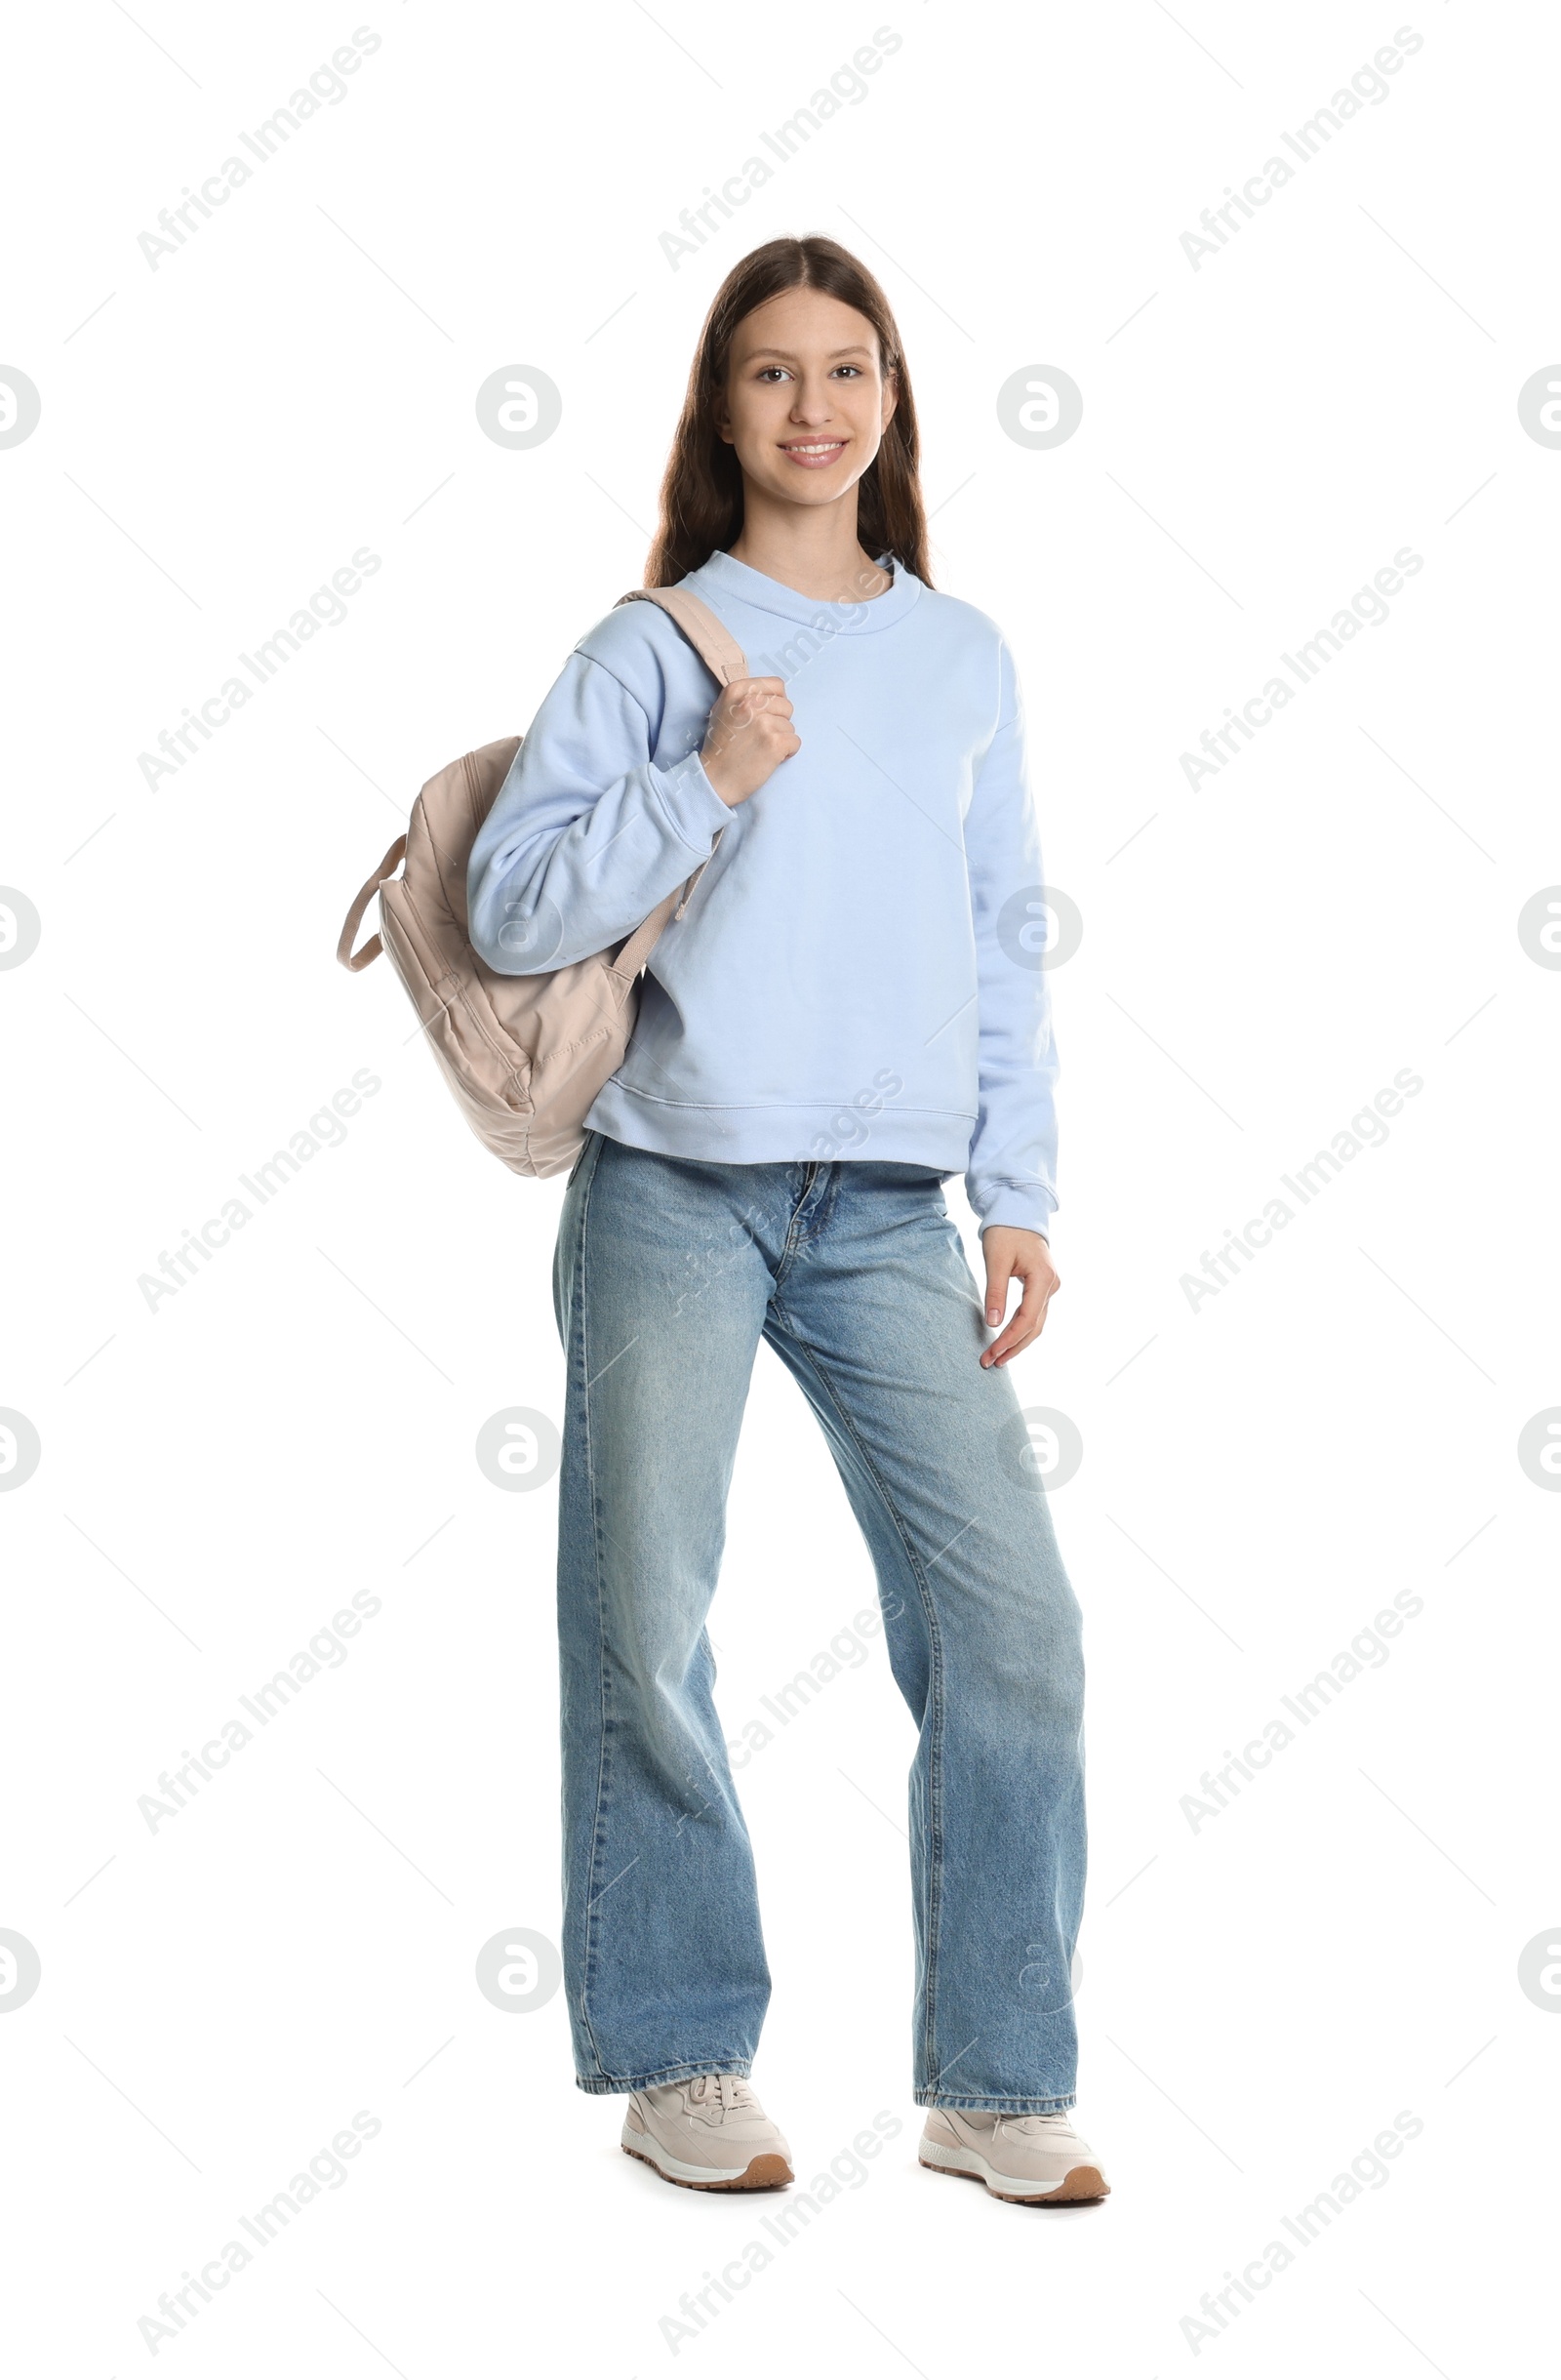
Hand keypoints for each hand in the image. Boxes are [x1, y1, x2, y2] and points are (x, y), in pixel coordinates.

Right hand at [700, 676, 799, 805]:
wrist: (714, 780)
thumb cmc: (719, 749)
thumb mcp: (723, 711)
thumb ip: (745, 698)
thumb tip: (770, 695)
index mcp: (737, 691)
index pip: (776, 685)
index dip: (776, 702)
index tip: (767, 715)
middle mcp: (750, 703)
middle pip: (786, 705)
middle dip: (779, 722)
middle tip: (761, 737)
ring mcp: (763, 722)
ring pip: (791, 726)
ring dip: (781, 739)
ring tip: (761, 749)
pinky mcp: (774, 742)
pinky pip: (795, 742)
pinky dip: (787, 753)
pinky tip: (769, 758)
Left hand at [979, 1228, 1058, 1366]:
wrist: (1018, 1212)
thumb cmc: (1005, 1232)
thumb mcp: (995, 1260)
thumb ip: (995, 1292)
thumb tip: (994, 1324)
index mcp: (1043, 1278)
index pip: (1027, 1319)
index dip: (1009, 1340)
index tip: (992, 1353)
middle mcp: (1051, 1285)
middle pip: (1035, 1326)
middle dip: (1013, 1347)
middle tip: (991, 1363)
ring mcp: (1049, 1286)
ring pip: (1036, 1323)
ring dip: (1018, 1341)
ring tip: (997, 1358)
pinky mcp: (1042, 1286)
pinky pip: (1034, 1314)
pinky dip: (1020, 1329)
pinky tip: (1007, 1341)